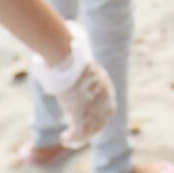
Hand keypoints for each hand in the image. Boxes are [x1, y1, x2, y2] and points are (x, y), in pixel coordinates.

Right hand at [31, 21, 115, 146]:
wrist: (66, 58)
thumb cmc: (67, 51)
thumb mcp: (75, 54)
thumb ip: (74, 53)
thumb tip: (66, 32)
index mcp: (103, 83)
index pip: (108, 103)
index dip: (102, 114)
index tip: (93, 120)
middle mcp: (102, 97)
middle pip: (102, 119)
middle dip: (93, 128)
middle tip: (81, 134)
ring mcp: (93, 107)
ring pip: (91, 129)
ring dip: (81, 136)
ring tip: (69, 140)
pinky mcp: (81, 115)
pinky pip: (79, 132)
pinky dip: (73, 138)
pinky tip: (64, 138)